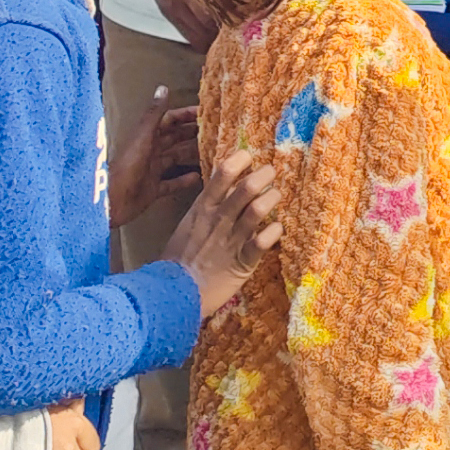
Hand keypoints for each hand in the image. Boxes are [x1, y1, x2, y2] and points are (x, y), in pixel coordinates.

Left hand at [108, 86, 200, 229]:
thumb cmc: (126, 167)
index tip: (207, 112)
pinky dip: (184, 180)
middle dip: (193, 133)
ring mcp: (152, 171)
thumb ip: (154, 115)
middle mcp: (150, 151)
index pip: (170, 120)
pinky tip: (199, 177)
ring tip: (213, 150)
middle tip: (216, 130)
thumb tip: (163, 87)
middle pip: (175, 138)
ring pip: (176, 158)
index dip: (186, 115)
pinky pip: (172, 183)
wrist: (112, 202)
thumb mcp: (142, 138)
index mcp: (147, 137)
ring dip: (192, 154)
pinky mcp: (153, 190)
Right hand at [159, 150, 283, 318]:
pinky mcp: (243, 262)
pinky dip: (275, 231)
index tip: (250, 155)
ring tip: (275, 196)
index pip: (223, 174)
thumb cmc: (181, 258)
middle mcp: (219, 220)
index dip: (240, 159)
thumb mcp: (189, 225)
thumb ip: (208, 206)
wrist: (172, 293)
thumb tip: (229, 184)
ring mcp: (231, 240)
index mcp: (203, 208)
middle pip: (247, 188)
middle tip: (271, 173)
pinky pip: (263, 242)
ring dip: (272, 198)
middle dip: (265, 175)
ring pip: (258, 209)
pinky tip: (277, 229)